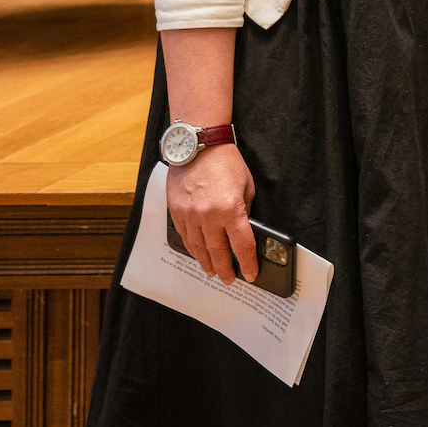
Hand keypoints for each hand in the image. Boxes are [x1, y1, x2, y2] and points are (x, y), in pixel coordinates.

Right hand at [167, 145, 256, 285]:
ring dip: (206, 262)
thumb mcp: (246, 186)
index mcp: (230, 210)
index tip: (251, 273)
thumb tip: (243, 229)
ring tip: (213, 272)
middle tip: (230, 279)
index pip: (241, 245)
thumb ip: (245, 210)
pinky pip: (184, 236)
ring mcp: (190, 216)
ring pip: (198, 248)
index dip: (248, 263)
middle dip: (226, 269)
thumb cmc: (226, 162)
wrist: (199, 147)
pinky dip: (192, 248)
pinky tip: (198, 254)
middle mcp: (209, 217)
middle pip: (218, 252)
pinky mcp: (177, 212)